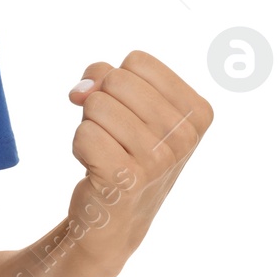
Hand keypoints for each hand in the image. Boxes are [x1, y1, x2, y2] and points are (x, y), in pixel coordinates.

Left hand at [64, 50, 212, 276]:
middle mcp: (185, 136)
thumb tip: (81, 91)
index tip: (125, 112)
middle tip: (113, 135)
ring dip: (90, 125)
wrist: (114, 215)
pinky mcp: (127, 178)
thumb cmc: (121, 148)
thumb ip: (105, 76)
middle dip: (101, 102)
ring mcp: (159, 159)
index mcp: (198, 111)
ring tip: (108, 152)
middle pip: (115, 79)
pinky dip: (80, 146)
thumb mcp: (127, 103)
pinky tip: (98, 169)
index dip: (116, 80)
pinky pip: (83, 132)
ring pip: (95, 103)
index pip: (138, 61)